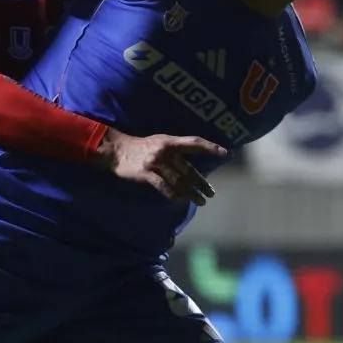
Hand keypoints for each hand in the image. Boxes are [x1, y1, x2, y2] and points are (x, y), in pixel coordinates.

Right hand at [97, 129, 227, 204]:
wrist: (116, 150)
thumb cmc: (140, 147)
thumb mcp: (159, 142)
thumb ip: (175, 150)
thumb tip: (192, 164)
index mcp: (170, 141)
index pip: (194, 142)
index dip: (210, 147)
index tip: (225, 153)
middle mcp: (165, 151)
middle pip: (189, 169)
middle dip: (201, 182)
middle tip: (211, 192)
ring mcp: (155, 163)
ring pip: (178, 180)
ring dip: (191, 193)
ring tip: (200, 201)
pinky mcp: (146, 174)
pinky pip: (163, 187)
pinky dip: (173, 194)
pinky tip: (179, 201)